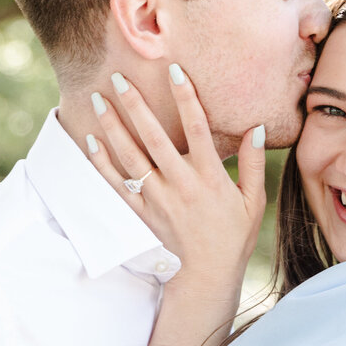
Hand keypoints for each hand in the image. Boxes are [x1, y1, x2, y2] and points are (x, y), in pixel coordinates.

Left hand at [88, 65, 265, 297]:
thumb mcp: (252, 200)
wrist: (207, 275)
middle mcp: (180, 185)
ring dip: (113, 128)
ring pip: (130, 158)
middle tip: (119, 77)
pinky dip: (103, 164)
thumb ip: (251, 163)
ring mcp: (158, 200)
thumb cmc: (234, 236)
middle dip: (135, 106)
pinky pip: (117, 186)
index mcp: (210, 177)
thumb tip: (254, 127)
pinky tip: (91, 140)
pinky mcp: (142, 213)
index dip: (186, 97)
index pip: (198, 129)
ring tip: (98, 100)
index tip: (174, 70)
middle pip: (154, 138)